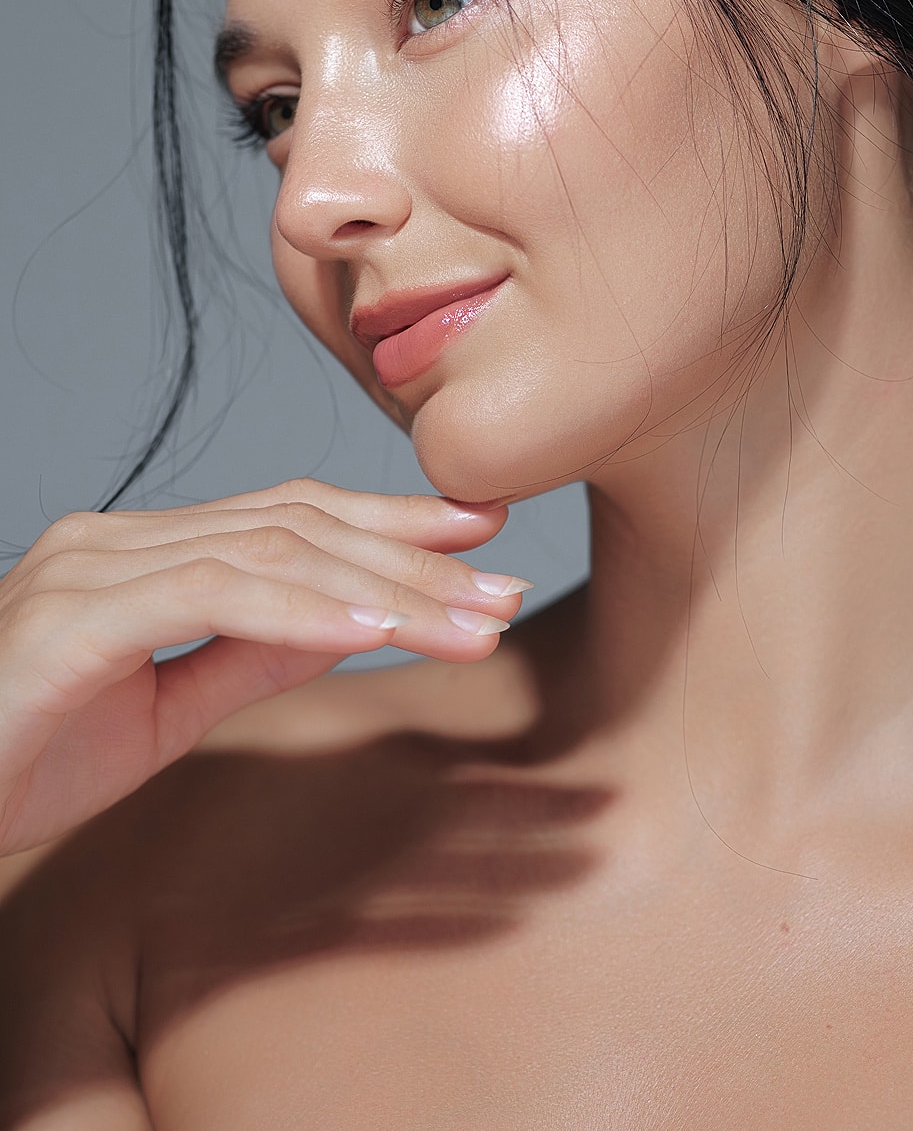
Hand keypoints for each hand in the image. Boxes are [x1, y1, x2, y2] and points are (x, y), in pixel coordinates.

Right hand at [0, 479, 527, 854]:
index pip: (292, 516)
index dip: (391, 521)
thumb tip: (356, 617)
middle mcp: (121, 538)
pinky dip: (304, 608)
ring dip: (386, 585)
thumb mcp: (167, 709)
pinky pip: (212, 595)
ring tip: (475, 617)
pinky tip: (379, 624)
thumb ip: (254, 653)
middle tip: (505, 580)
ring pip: (274, 550)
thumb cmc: (24, 756)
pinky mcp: (73, 615)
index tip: (481, 538)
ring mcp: (94, 565)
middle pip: (299, 522)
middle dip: (413, 552)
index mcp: (145, 552)